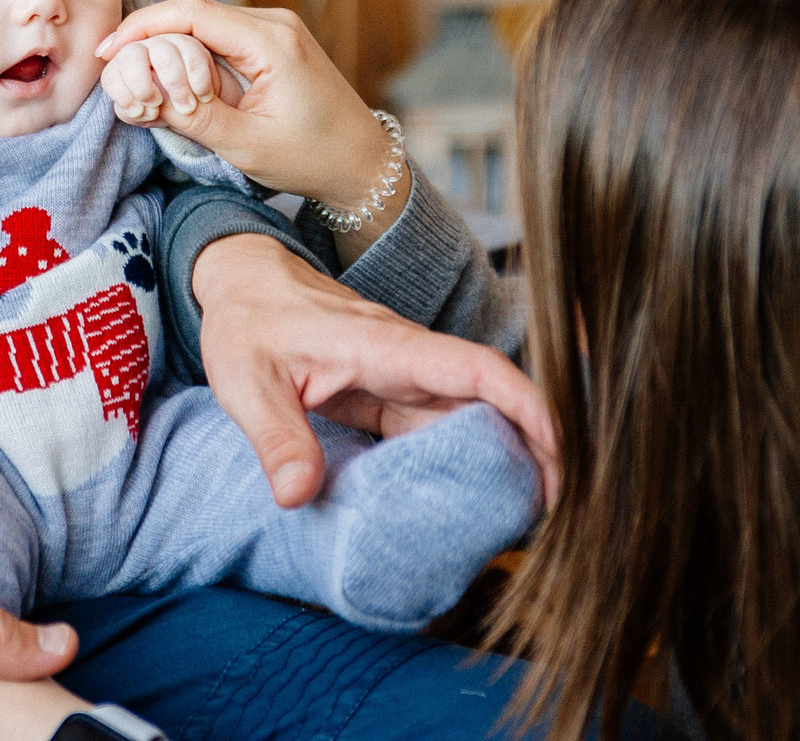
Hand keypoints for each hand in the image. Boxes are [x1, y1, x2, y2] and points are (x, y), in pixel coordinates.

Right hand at [97, 0, 387, 216]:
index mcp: (271, 41)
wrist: (363, 163)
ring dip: (169, 44)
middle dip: (149, 35)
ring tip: (139, 75)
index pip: (192, 12)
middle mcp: (274, 23)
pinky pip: (220, 36)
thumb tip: (144, 93)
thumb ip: (193, 116)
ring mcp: (276, 29)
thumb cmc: (313, 158)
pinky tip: (170, 75)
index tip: (108, 51)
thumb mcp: (246, 145)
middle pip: (194, 11)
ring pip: (204, 22)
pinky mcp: (274, 42)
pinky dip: (191, 51)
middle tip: (115, 66)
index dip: (142, 26)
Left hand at [192, 232, 558, 510]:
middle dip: (532, 450)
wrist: (240, 280)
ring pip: (467, 417)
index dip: (527, 408)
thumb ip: (276, 436)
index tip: (560, 455)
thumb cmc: (246, 320)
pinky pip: (435, 427)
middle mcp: (406, 359)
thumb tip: (297, 497)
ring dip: (500, 459)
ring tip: (523, 518)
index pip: (477, 370)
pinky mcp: (387, 393)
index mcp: (385, 347)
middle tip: (552, 515)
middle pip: (489, 401)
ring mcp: (401, 376)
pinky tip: (466, 500)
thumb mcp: (247, 381)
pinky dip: (459, 460)